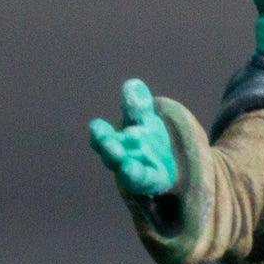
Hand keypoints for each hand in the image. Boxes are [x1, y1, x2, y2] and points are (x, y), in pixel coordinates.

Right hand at [89, 79, 178, 196]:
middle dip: (108, 147)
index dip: (99, 132)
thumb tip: (134, 83)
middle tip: (109, 141)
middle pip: (110, 152)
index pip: (101, 137)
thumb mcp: (144, 120)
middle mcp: (119, 157)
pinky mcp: (148, 181)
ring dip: (123, 165)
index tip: (97, 125)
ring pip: (124, 169)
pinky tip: (135, 170)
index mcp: (114, 140)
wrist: (166, 164)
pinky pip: (142, 179)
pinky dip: (137, 175)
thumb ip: (138, 107)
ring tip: (125, 162)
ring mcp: (132, 171)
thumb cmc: (147, 138)